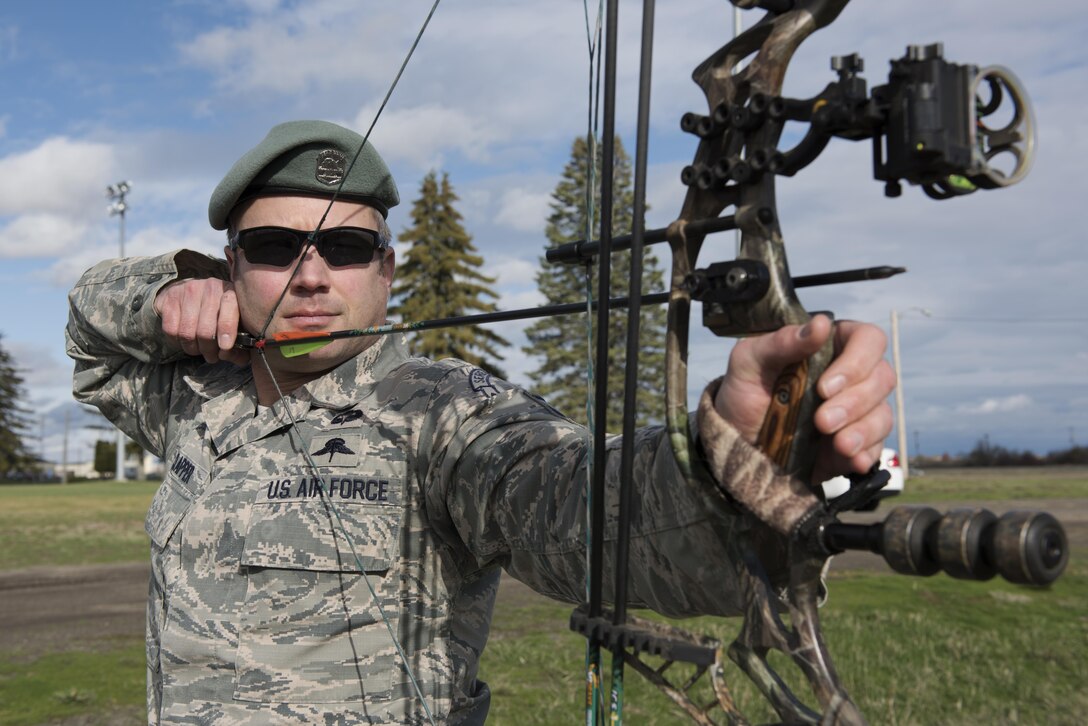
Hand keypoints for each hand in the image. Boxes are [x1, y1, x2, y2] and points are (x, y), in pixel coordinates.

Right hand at [154, 278, 248, 364]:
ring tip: (199, 350)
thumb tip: (239, 359)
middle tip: (212, 357)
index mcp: (232, 292)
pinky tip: (184, 342)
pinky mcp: (171, 297)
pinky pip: (171, 330)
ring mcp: (189, 290)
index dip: (227, 330)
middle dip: (209, 350)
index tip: (224, 348)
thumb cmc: (220, 312)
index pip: (229, 308)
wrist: (191, 292)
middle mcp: (211, 288)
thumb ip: (241, 342)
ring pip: (187, 333)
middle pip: (205, 329)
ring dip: (193, 349)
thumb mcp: (235, 322)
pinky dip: (177, 343)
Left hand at [713, 314, 894, 482]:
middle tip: (821, 422)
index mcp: (831, 345)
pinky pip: (877, 446)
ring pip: (883, 414)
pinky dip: (866, 454)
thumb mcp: (749, 362)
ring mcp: (857, 410)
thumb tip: (820, 324)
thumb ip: (781, 342)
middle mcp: (852, 374)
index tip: (825, 387)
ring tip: (837, 444)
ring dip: (863, 430)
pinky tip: (850, 460)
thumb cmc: (744, 392)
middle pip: (882, 378)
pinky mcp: (856, 442)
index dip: (857, 361)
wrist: (736, 440)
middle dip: (855, 403)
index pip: (868, 339)